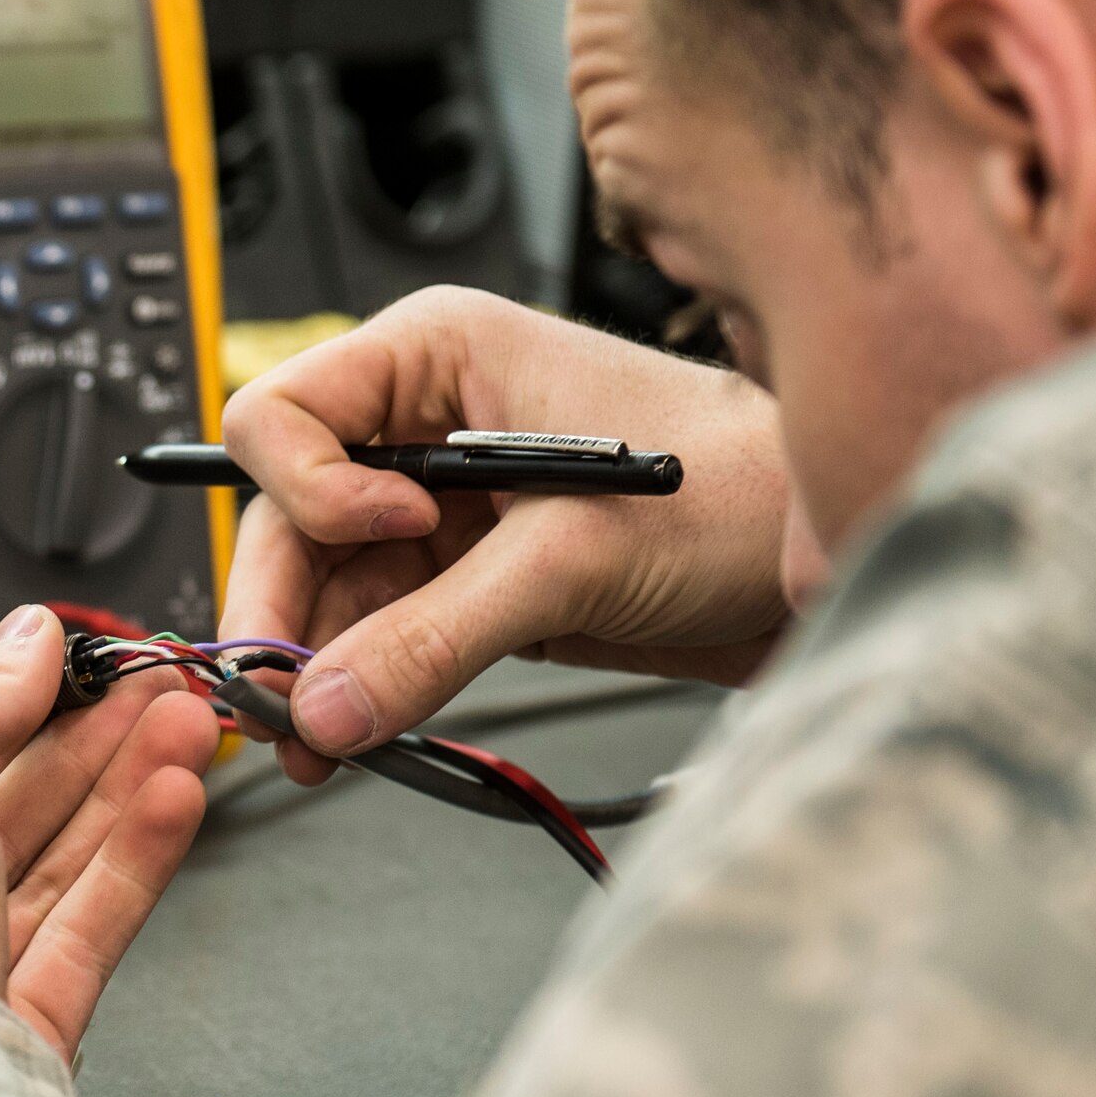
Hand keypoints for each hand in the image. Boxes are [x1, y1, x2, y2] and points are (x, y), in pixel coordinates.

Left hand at [0, 605, 219, 1057]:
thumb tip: (24, 642)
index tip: (66, 667)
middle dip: (85, 740)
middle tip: (148, 686)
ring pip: (52, 868)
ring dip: (126, 784)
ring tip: (184, 723)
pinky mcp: (23, 1028)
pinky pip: (89, 926)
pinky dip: (136, 856)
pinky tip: (174, 797)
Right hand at [219, 286, 790, 782]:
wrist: (821, 563)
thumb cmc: (738, 488)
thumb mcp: (574, 554)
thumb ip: (436, 634)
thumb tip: (326, 704)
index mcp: (438, 355)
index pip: (286, 415)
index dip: (308, 491)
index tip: (389, 541)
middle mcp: (427, 424)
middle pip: (292, 512)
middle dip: (281, 604)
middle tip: (274, 700)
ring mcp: (447, 508)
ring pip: (330, 582)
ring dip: (314, 663)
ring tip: (311, 742)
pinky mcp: (474, 580)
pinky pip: (385, 629)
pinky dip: (364, 683)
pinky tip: (353, 733)